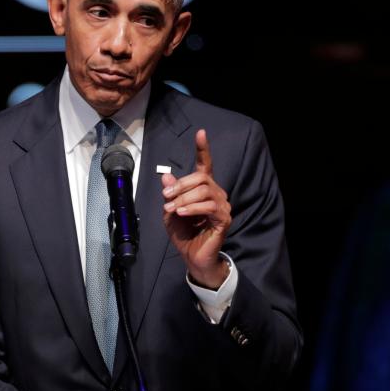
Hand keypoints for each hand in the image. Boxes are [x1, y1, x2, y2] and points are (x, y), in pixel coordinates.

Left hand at [161, 129, 231, 288]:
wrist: (193, 257)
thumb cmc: (184, 234)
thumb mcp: (170, 211)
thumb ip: (170, 194)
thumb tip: (166, 176)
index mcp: (203, 189)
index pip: (205, 165)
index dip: (203, 149)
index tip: (200, 133)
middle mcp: (216, 193)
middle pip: (201, 177)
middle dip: (180, 185)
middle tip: (166, 196)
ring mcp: (222, 205)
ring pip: (204, 191)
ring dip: (184, 198)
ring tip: (172, 208)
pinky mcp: (224, 218)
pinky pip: (209, 206)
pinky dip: (192, 208)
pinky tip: (181, 212)